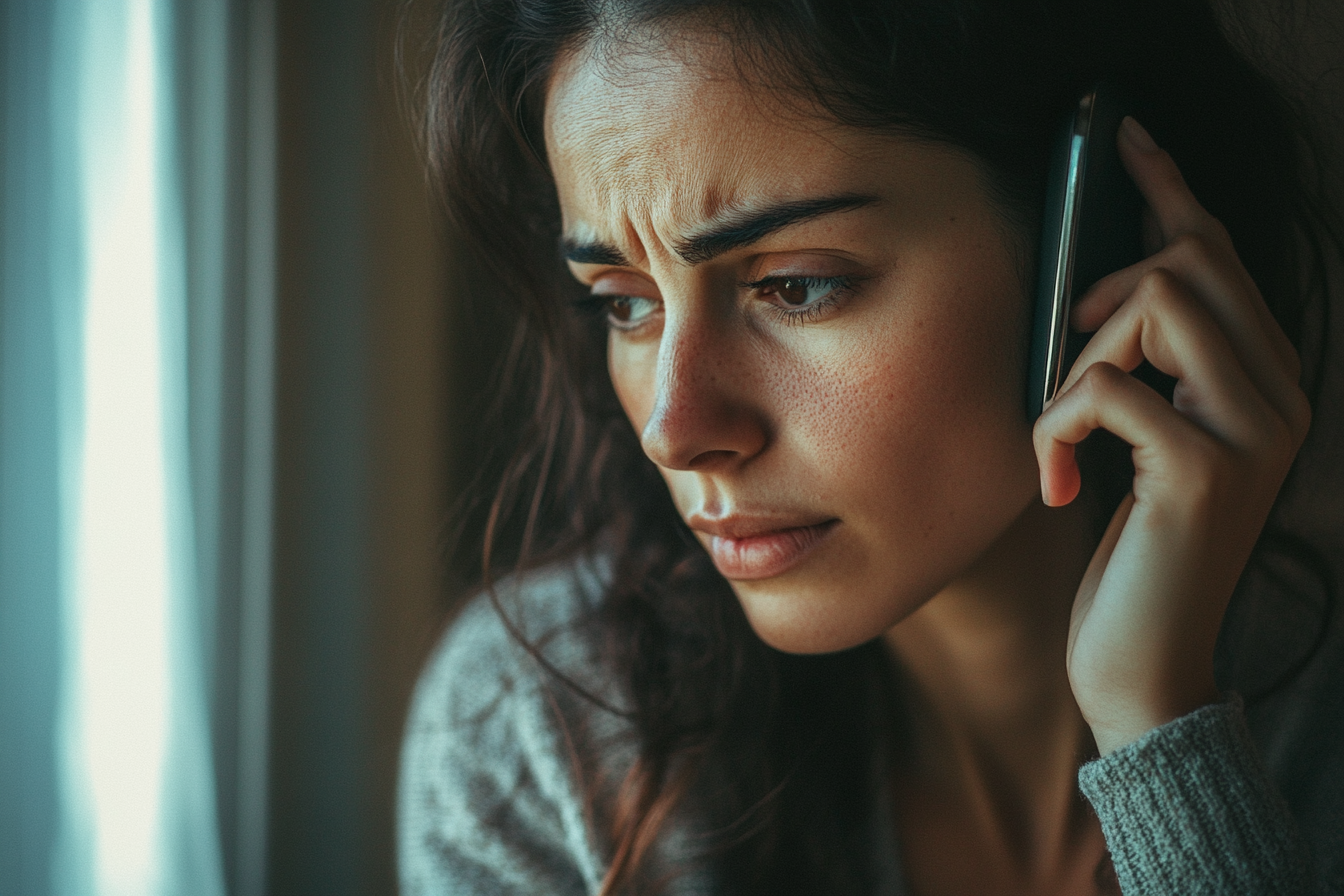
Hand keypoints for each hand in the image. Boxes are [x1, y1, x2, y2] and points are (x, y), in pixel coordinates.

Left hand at [1033, 117, 1310, 754]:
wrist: (1142, 663)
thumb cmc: (1130, 552)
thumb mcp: (1138, 446)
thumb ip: (1144, 369)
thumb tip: (1100, 287)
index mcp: (1264, 382)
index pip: (1219, 256)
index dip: (1166, 191)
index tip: (1123, 138)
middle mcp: (1277, 395)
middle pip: (1187, 261)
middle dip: (1100, 297)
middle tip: (1067, 374)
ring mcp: (1252, 431)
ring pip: (1152, 304)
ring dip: (1075, 364)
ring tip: (1064, 439)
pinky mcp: (1203, 471)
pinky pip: (1101, 388)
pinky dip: (1055, 426)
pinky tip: (1059, 485)